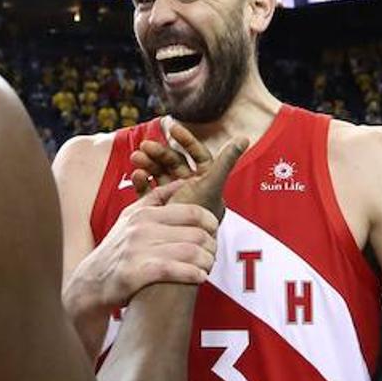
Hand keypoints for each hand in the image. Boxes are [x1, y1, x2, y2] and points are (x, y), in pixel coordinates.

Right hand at [63, 178, 219, 348]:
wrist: (91, 282)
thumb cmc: (116, 249)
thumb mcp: (130, 217)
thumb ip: (156, 199)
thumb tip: (183, 182)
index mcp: (144, 213)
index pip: (192, 211)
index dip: (210, 222)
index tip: (213, 232)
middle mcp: (142, 229)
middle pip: (195, 233)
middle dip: (211, 246)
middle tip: (212, 254)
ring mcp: (139, 250)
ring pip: (190, 252)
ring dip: (206, 262)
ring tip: (207, 267)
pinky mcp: (137, 273)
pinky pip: (176, 271)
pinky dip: (194, 275)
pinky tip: (199, 277)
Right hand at [129, 122, 248, 220]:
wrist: (180, 252)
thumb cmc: (199, 217)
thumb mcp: (210, 185)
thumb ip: (226, 162)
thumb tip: (245, 137)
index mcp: (206, 181)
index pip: (197, 154)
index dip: (186, 140)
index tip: (172, 128)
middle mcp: (191, 188)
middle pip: (175, 163)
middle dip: (160, 152)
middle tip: (145, 146)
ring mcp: (174, 199)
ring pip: (161, 174)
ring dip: (149, 164)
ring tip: (136, 158)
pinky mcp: (160, 211)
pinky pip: (150, 192)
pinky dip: (143, 182)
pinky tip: (137, 176)